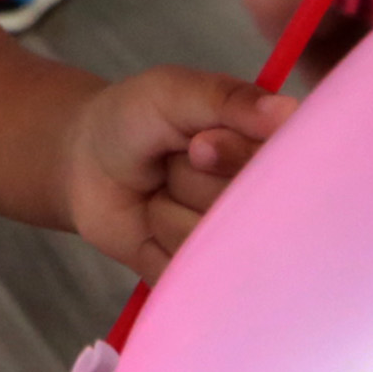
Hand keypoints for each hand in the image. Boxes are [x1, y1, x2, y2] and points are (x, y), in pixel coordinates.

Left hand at [61, 67, 291, 279]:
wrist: (83, 160)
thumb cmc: (134, 118)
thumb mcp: (175, 92)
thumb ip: (229, 100)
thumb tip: (289, 111)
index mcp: (271, 152)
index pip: (283, 173)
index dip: (233, 161)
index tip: (197, 144)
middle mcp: (262, 203)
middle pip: (246, 216)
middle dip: (191, 184)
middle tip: (173, 162)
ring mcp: (232, 245)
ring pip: (211, 248)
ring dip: (167, 215)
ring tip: (158, 192)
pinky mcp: (199, 279)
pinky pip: (187, 277)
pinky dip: (155, 249)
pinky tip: (149, 229)